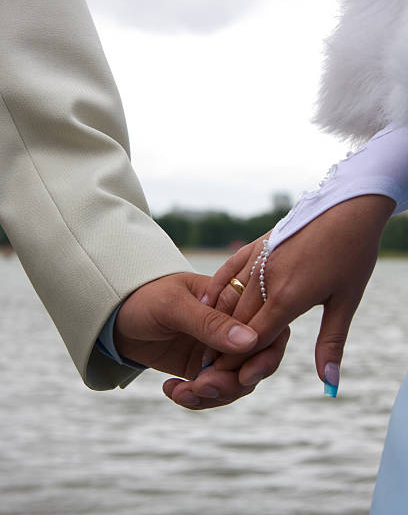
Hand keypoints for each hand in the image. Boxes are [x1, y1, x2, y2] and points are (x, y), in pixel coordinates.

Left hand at [114, 272, 287, 408]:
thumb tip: (251, 340)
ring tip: (181, 392)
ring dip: (213, 394)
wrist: (112, 317)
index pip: (267, 327)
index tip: (241, 375)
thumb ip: (209, 322)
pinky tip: (171, 390)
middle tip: (202, 386)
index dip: (263, 355)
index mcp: (233, 299)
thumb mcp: (173, 306)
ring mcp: (218, 349)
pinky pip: (213, 392)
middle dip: (233, 382)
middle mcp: (232, 325)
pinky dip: (196, 398)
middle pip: (257, 361)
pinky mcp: (202, 368)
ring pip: (237, 383)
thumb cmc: (143, 298)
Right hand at [176, 194, 394, 396]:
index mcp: (287, 298)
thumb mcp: (346, 302)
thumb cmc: (352, 255)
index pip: (253, 339)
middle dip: (221, 350)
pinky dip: (214, 289)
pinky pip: (227, 270)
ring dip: (215, 324)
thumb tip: (330, 383)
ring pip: (227, 299)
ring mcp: (257, 260)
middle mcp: (265, 280)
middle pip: (235, 323)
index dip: (236, 363)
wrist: (347, 207)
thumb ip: (331, 344)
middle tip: (207, 371)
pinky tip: (204, 302)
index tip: (221, 381)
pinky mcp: (256, 245)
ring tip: (204, 345)